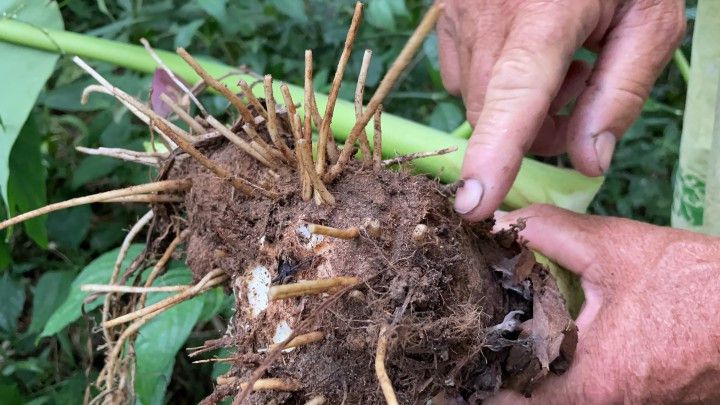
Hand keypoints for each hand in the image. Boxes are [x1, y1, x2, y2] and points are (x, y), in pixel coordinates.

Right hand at [436, 0, 685, 219]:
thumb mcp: (649, 20)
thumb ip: (622, 94)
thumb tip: (589, 163)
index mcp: (547, 10)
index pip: (516, 93)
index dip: (495, 152)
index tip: (474, 204)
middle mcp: (490, 10)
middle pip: (495, 112)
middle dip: (534, 131)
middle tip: (581, 99)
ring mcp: (460, 9)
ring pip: (475, 99)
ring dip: (515, 106)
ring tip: (559, 61)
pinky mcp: (445, 10)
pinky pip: (460, 74)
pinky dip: (492, 81)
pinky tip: (523, 48)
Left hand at [489, 204, 719, 402]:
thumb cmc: (695, 283)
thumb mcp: (614, 249)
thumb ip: (549, 234)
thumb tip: (501, 220)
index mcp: (591, 383)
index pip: (508, 404)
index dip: (475, 383)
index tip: (452, 360)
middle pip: (528, 404)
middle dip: (497, 378)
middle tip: (467, 348)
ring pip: (555, 401)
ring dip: (526, 379)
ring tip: (498, 342)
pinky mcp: (641, 400)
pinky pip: (583, 395)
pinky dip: (556, 376)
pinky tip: (542, 343)